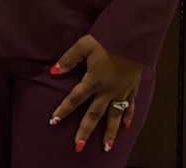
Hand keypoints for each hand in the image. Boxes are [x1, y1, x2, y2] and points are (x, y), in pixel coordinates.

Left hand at [48, 34, 141, 152]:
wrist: (132, 37)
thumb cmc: (106, 39)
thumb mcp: (83, 45)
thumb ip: (68, 59)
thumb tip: (53, 71)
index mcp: (94, 80)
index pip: (75, 98)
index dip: (63, 110)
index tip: (54, 121)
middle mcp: (107, 90)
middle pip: (94, 114)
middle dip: (85, 131)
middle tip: (78, 147)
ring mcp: (121, 91)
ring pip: (114, 116)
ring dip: (110, 132)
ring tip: (107, 147)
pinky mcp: (132, 88)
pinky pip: (130, 106)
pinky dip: (128, 116)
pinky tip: (126, 127)